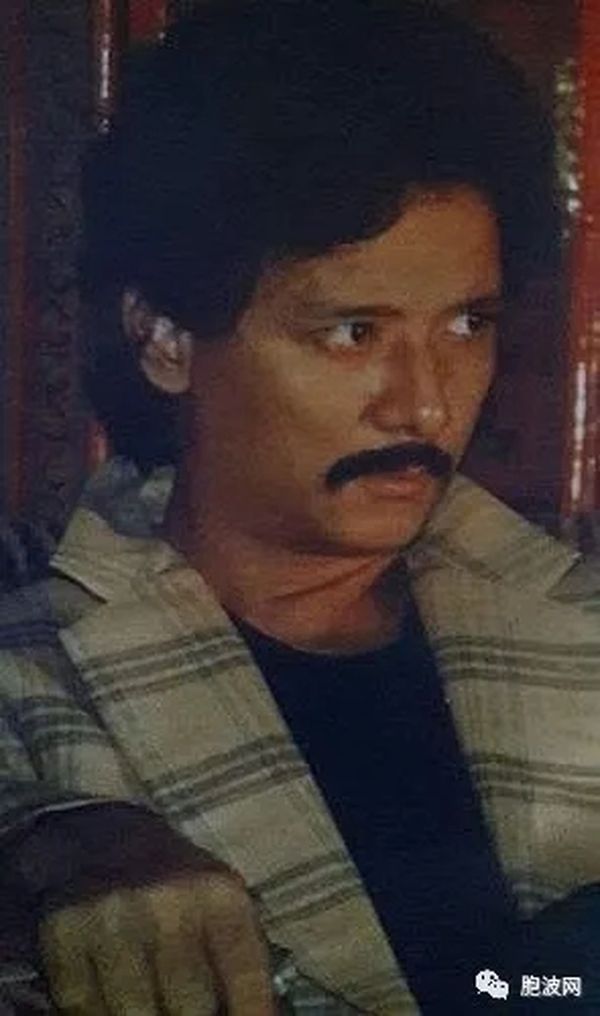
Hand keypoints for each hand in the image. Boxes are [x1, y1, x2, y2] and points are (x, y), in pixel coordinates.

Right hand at [39, 869, 275, 1014]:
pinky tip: (110, 993)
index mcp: (218, 895)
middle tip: (188, 1007)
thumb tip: (255, 1015)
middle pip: (190, 1009)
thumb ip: (236, 958)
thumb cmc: (175, 881)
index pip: (245, 980)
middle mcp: (168, 904)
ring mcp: (113, 919)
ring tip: (151, 998)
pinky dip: (95, 1010)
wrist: (104, 833)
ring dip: (143, 1015)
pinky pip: (81, 1006)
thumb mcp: (220, 903)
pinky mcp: (66, 931)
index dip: (251, 1014)